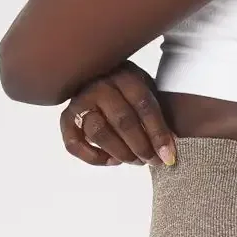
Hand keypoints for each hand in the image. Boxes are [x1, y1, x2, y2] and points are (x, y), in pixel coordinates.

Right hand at [60, 65, 176, 168]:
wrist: (100, 77)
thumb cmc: (130, 91)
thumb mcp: (147, 91)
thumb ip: (157, 116)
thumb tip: (167, 150)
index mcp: (124, 74)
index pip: (144, 105)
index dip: (158, 133)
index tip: (168, 156)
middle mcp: (99, 84)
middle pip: (122, 120)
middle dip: (141, 147)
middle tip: (153, 161)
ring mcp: (80, 100)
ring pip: (99, 132)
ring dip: (121, 153)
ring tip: (136, 161)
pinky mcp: (68, 117)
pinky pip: (74, 142)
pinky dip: (92, 157)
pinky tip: (111, 161)